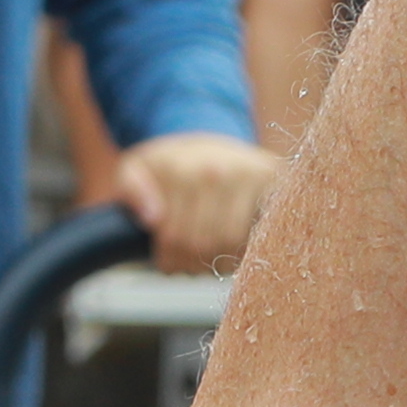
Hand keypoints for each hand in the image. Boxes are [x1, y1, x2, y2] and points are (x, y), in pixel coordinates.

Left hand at [109, 129, 284, 273]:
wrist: (214, 140)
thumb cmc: (171, 164)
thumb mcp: (136, 168)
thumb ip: (130, 188)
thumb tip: (152, 218)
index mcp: (182, 168)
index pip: (174, 236)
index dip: (167, 259)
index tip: (165, 261)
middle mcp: (219, 170)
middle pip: (202, 243)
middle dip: (189, 264)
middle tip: (185, 266)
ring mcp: (251, 174)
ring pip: (230, 243)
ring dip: (216, 261)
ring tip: (204, 258)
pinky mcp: (276, 182)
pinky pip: (259, 234)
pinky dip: (242, 250)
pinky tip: (229, 247)